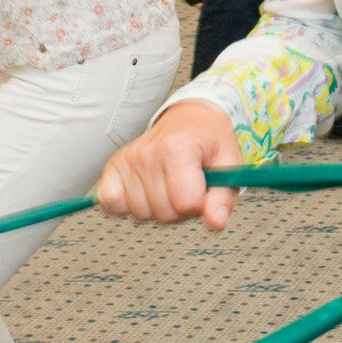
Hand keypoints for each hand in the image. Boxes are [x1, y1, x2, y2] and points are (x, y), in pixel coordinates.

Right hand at [97, 100, 243, 228]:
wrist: (188, 120)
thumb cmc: (208, 141)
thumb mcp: (229, 163)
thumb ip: (224, 197)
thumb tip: (216, 222)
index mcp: (177, 147)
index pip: (186, 203)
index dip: (200, 204)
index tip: (203, 187)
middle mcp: (147, 153)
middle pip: (164, 213)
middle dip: (180, 209)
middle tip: (187, 185)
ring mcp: (127, 160)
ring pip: (141, 214)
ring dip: (158, 208)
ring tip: (169, 185)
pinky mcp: (112, 167)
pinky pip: (112, 204)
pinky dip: (127, 205)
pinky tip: (145, 190)